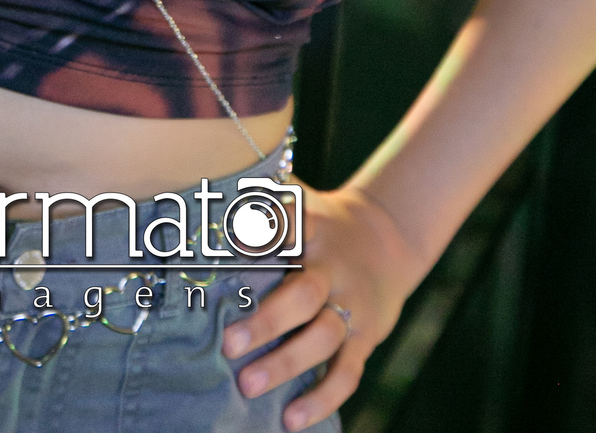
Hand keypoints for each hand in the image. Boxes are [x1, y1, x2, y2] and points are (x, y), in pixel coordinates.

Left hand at [220, 182, 426, 429]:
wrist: (387, 238)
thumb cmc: (320, 223)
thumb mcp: (299, 199)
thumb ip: (260, 195)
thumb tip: (208, 186)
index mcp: (313, 228)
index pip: (289, 227)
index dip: (262, 235)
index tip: (231, 245)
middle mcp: (333, 266)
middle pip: (305, 293)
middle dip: (268, 321)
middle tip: (228, 344)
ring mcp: (351, 304)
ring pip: (324, 336)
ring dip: (287, 362)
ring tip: (247, 384)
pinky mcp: (365, 337)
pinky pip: (347, 372)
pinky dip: (322, 398)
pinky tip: (291, 419)